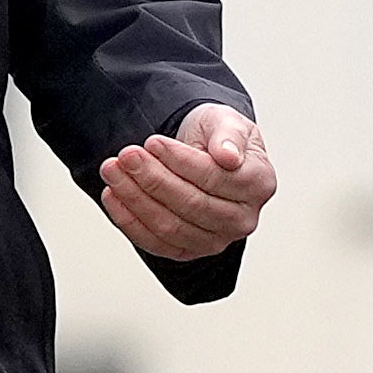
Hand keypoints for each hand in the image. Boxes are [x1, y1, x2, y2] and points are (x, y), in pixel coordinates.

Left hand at [98, 104, 274, 261]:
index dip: (180, 162)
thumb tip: (229, 157)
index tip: (152, 142)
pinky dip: (129, 222)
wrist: (207, 153)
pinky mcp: (189, 251)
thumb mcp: (227, 121)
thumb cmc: (219, 137)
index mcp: (259, 184)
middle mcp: (243, 219)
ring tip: (113, 170)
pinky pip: (156, 244)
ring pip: (170, 227)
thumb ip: (229, 135)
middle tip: (126, 156)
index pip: (215, 178)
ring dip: (135, 199)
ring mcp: (217, 240)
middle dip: (153, 180)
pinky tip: (113, 195)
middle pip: (192, 205)